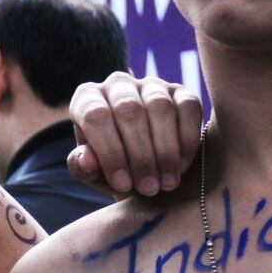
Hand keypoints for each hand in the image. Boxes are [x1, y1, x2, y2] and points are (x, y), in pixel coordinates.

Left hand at [66, 72, 203, 199]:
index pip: (95, 115)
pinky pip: (189, 107)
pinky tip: (182, 166)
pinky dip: (187, 139)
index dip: (110, 151)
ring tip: (167, 183)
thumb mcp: (92, 174)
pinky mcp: (181, 91)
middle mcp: (117, 84)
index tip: (122, 185)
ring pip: (160, 107)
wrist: (145, 169)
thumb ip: (82, 167)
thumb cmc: (112, 169)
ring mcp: (151, 84)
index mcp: (86, 98)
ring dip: (165, 150)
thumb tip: (87, 159)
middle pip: (129, 110)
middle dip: (140, 155)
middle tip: (148, 188)